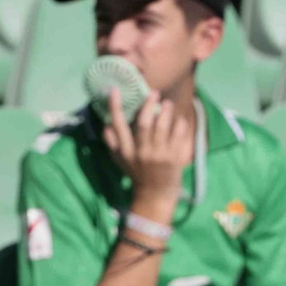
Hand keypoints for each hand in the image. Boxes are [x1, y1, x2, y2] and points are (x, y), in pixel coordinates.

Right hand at [103, 89, 191, 207]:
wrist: (155, 195)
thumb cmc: (137, 173)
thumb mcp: (120, 160)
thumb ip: (112, 142)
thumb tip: (105, 124)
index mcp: (126, 151)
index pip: (118, 126)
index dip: (115, 106)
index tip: (114, 90)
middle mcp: (142, 152)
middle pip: (144, 123)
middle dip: (149, 105)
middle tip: (154, 93)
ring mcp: (159, 155)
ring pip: (163, 127)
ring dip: (166, 111)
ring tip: (167, 104)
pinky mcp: (174, 158)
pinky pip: (179, 136)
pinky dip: (179, 124)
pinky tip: (178, 119)